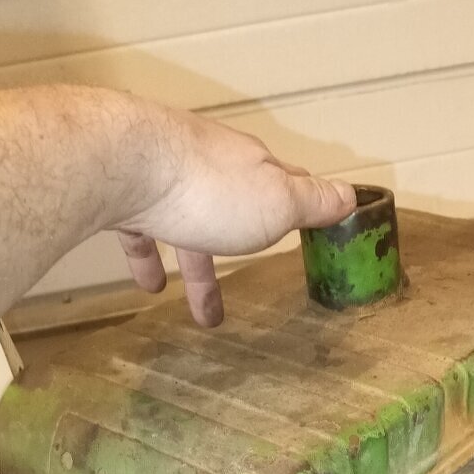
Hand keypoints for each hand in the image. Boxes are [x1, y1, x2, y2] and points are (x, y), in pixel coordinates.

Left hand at [114, 112, 355, 326]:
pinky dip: (149, 258)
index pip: (286, 181)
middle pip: (234, 204)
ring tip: (202, 310)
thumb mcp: (277, 202)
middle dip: (245, 238)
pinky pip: (142, 231)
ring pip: (187, 224)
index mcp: (251, 165)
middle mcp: (209, 163)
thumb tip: (350, 194)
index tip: (312, 221)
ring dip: (196, 264)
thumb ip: (312, 202)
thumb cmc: (209, 189)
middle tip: (255, 269)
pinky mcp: (125, 194)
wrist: (123, 165)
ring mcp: (165, 177)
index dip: (301, 202)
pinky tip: (152, 286)